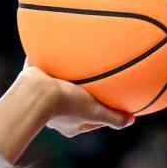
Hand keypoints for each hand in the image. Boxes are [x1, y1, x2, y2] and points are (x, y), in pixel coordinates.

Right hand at [17, 64, 132, 136]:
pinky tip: (61, 45)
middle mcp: (56, 112)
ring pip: (60, 83)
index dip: (103, 112)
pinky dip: (53, 58)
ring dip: (68, 75)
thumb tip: (132, 120)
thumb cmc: (65, 104)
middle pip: (75, 101)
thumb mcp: (95, 112)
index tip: (113, 104)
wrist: (34, 92)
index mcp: (70, 123)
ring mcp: (43, 95)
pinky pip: (47, 65)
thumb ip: (113, 118)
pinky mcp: (34, 78)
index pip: (91, 119)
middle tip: (96, 83)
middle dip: (84, 93)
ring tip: (78, 61)